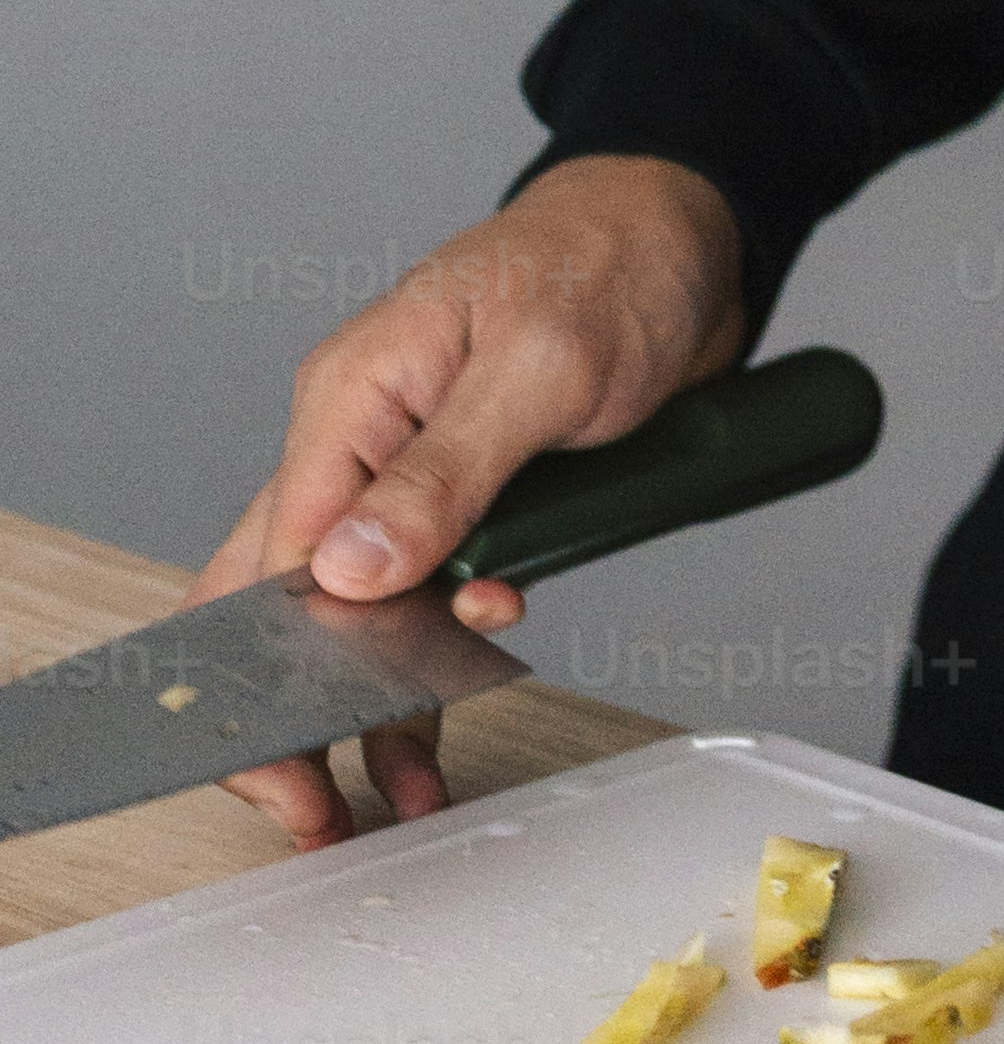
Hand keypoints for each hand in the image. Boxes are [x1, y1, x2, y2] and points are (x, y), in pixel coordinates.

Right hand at [189, 154, 746, 850]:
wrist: (691, 235)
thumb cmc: (613, 261)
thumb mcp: (540, 364)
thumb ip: (445, 469)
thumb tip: (349, 568)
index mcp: (354, 395)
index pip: (272, 559)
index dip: (279, 671)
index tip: (300, 756)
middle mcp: (366, 438)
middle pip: (284, 598)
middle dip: (296, 710)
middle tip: (320, 808)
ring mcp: (416, 471)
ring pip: (356, 611)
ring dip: (375, 704)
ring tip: (404, 791)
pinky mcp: (471, 496)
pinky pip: (429, 593)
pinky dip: (435, 662)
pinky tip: (456, 711)